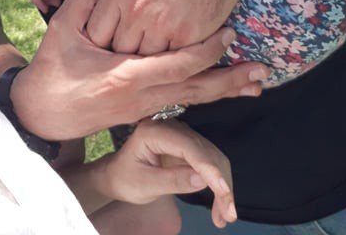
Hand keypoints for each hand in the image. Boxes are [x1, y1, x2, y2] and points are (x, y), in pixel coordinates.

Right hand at [10, 0, 267, 139]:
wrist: (41, 115)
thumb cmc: (52, 71)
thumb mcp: (62, 29)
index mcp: (124, 76)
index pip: (175, 66)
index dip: (204, 50)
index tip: (227, 34)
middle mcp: (141, 98)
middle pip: (194, 90)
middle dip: (229, 80)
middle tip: (261, 71)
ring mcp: (143, 109)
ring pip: (191, 100)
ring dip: (224, 90)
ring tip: (254, 83)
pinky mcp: (142, 113)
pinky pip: (181, 103)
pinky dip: (204, 95)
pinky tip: (223, 90)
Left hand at [86, 0, 248, 54]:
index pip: (96, 32)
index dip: (102, 37)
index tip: (111, 36)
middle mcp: (137, 12)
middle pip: (119, 52)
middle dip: (124, 52)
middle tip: (133, 48)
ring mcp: (164, 26)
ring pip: (148, 60)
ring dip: (152, 56)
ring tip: (157, 49)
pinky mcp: (192, 35)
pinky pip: (178, 59)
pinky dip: (178, 56)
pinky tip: (180, 48)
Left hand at [103, 120, 236, 227]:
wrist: (118, 175)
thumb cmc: (126, 179)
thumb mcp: (144, 185)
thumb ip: (172, 180)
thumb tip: (203, 180)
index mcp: (154, 132)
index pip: (189, 147)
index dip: (209, 168)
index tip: (223, 192)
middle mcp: (172, 128)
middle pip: (206, 152)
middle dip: (221, 184)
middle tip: (227, 215)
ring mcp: (182, 135)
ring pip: (213, 158)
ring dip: (223, 187)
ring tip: (224, 217)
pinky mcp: (188, 147)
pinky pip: (210, 164)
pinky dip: (218, 184)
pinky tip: (220, 206)